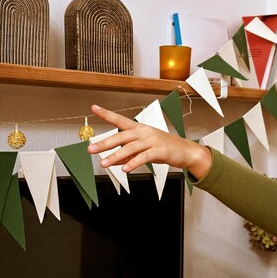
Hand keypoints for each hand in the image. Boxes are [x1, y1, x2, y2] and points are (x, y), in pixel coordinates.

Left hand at [87, 105, 212, 179]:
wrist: (185, 151)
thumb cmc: (164, 148)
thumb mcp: (143, 150)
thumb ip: (127, 154)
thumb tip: (112, 160)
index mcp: (139, 128)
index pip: (120, 120)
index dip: (107, 114)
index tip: (94, 108)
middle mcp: (144, 132)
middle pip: (121, 136)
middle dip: (104, 143)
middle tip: (91, 149)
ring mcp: (152, 141)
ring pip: (130, 148)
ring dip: (115, 156)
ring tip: (104, 163)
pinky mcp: (159, 151)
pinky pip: (143, 157)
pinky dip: (133, 163)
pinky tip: (125, 169)